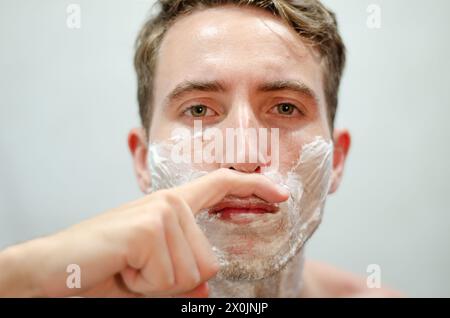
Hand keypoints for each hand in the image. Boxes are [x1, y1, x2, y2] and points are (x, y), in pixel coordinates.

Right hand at [0, 168, 288, 296]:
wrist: (52, 270)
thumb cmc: (102, 268)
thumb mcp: (150, 272)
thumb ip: (181, 272)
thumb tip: (208, 287)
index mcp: (172, 207)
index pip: (220, 185)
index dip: (253, 187)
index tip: (281, 194)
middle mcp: (170, 202)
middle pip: (207, 264)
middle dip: (172, 282)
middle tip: (134, 271)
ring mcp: (161, 211)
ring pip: (190, 275)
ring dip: (156, 285)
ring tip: (126, 269)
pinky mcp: (149, 226)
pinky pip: (169, 277)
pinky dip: (144, 286)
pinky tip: (122, 269)